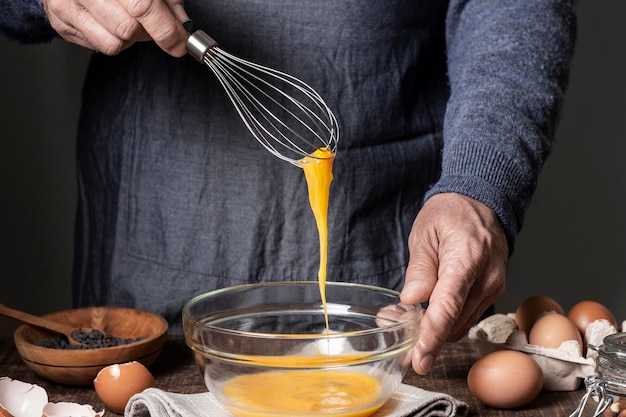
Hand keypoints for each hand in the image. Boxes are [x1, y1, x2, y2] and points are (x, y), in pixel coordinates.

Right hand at [42, 0, 189, 55]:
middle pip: (129, 29)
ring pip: (114, 43)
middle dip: (148, 33)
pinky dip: (112, 39)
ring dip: (129, 38)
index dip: (166, 29)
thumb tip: (181, 21)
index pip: (143, 6)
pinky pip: (100, 46)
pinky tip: (109, 22)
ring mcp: (67, 4)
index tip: (179, 43)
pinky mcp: (61, 22)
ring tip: (127, 18)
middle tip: (152, 23)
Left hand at [400, 193, 507, 374]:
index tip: (420, 358)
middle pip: (454, 322)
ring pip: (460, 324)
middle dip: (425, 335)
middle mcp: (486, 278)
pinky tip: (425, 310)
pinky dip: (445, 319)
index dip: (433, 335)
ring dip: (434, 328)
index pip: (449, 305)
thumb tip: (412, 299)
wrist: (482, 202)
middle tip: (395, 330)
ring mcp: (492, 287)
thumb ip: (420, 268)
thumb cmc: (451, 213)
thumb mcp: (425, 233)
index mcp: (467, 259)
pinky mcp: (491, 292)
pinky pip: (466, 315)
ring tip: (403, 315)